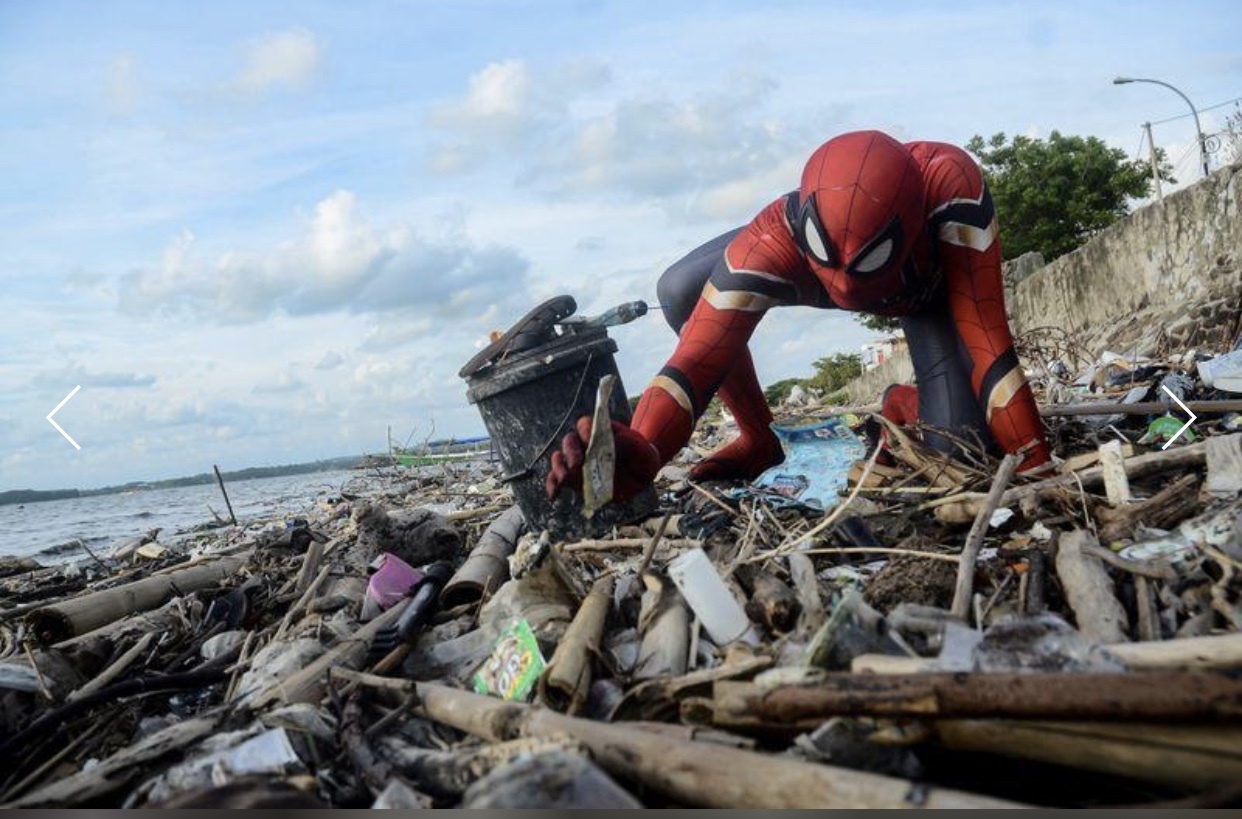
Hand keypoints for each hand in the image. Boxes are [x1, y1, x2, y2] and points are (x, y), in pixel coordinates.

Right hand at [546, 417, 661, 501]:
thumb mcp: (640, 448)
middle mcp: (583, 443)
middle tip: (578, 464)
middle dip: (571, 452)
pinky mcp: (574, 479)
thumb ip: (627, 443)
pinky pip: (557, 480)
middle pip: (569, 442)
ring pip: (559, 459)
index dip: (585, 432)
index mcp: (598, 430)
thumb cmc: (640, 455)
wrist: (640, 472)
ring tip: (565, 479)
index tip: (589, 441)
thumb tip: (612, 445)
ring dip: (559, 468)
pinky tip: (554, 494)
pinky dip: (553, 485)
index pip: (585, 425)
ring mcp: (577, 462)